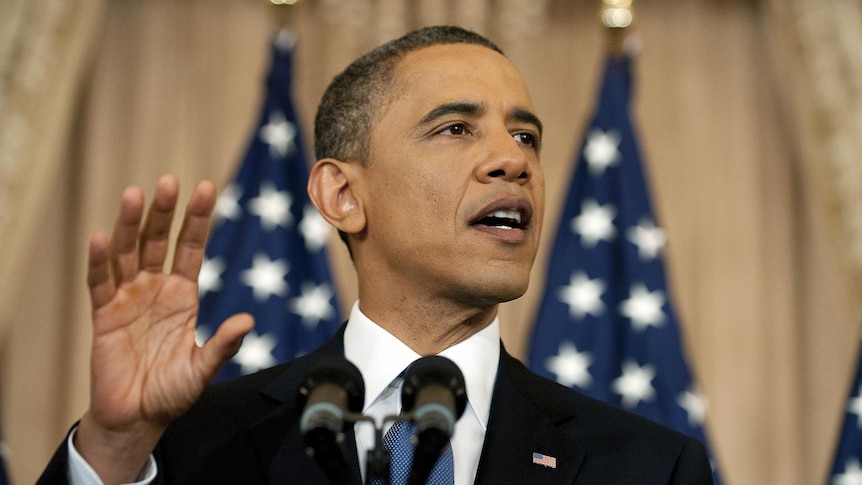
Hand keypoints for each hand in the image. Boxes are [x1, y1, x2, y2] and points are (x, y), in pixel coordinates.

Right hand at [75, 175, 253, 482]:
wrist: (138, 418)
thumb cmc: (172, 392)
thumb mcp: (202, 369)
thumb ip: (223, 346)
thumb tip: (247, 320)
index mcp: (182, 295)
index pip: (190, 248)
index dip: (196, 219)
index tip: (205, 188)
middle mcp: (155, 289)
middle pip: (158, 242)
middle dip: (164, 212)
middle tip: (170, 181)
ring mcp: (128, 298)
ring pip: (127, 253)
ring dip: (129, 224)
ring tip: (134, 194)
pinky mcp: (103, 315)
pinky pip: (100, 284)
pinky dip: (100, 261)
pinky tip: (100, 238)